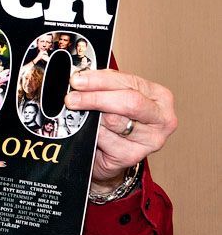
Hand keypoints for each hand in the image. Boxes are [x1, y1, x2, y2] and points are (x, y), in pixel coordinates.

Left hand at [65, 70, 176, 190]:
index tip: (77, 80)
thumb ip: (105, 85)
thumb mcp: (115, 95)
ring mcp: (150, 140)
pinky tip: (91, 132)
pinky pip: (105, 138)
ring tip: (83, 115)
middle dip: (95, 98)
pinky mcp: (132, 156)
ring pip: (114, 121)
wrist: (113, 152)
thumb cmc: (117, 119)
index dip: (100, 80)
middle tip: (72, 98)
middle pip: (128, 103)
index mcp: (160, 97)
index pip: (129, 83)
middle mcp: (161, 119)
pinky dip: (92, 133)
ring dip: (92, 117)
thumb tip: (82, 79)